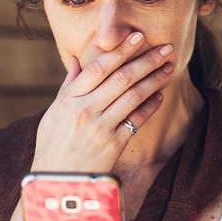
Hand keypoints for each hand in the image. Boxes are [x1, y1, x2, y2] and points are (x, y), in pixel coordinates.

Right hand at [32, 32, 174, 172]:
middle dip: (146, 61)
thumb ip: (68, 86)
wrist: (55, 183)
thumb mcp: (53, 114)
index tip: (137, 36)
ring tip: (169, 68)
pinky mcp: (113, 145)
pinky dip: (150, 106)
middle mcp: (84, 110)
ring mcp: (100, 128)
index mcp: (69, 100)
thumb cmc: (53, 147)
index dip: (120, 50)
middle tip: (166, 48)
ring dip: (154, 80)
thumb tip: (78, 59)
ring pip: (133, 96)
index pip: (98, 67)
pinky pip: (136, 120)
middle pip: (121, 78)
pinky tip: (160, 96)